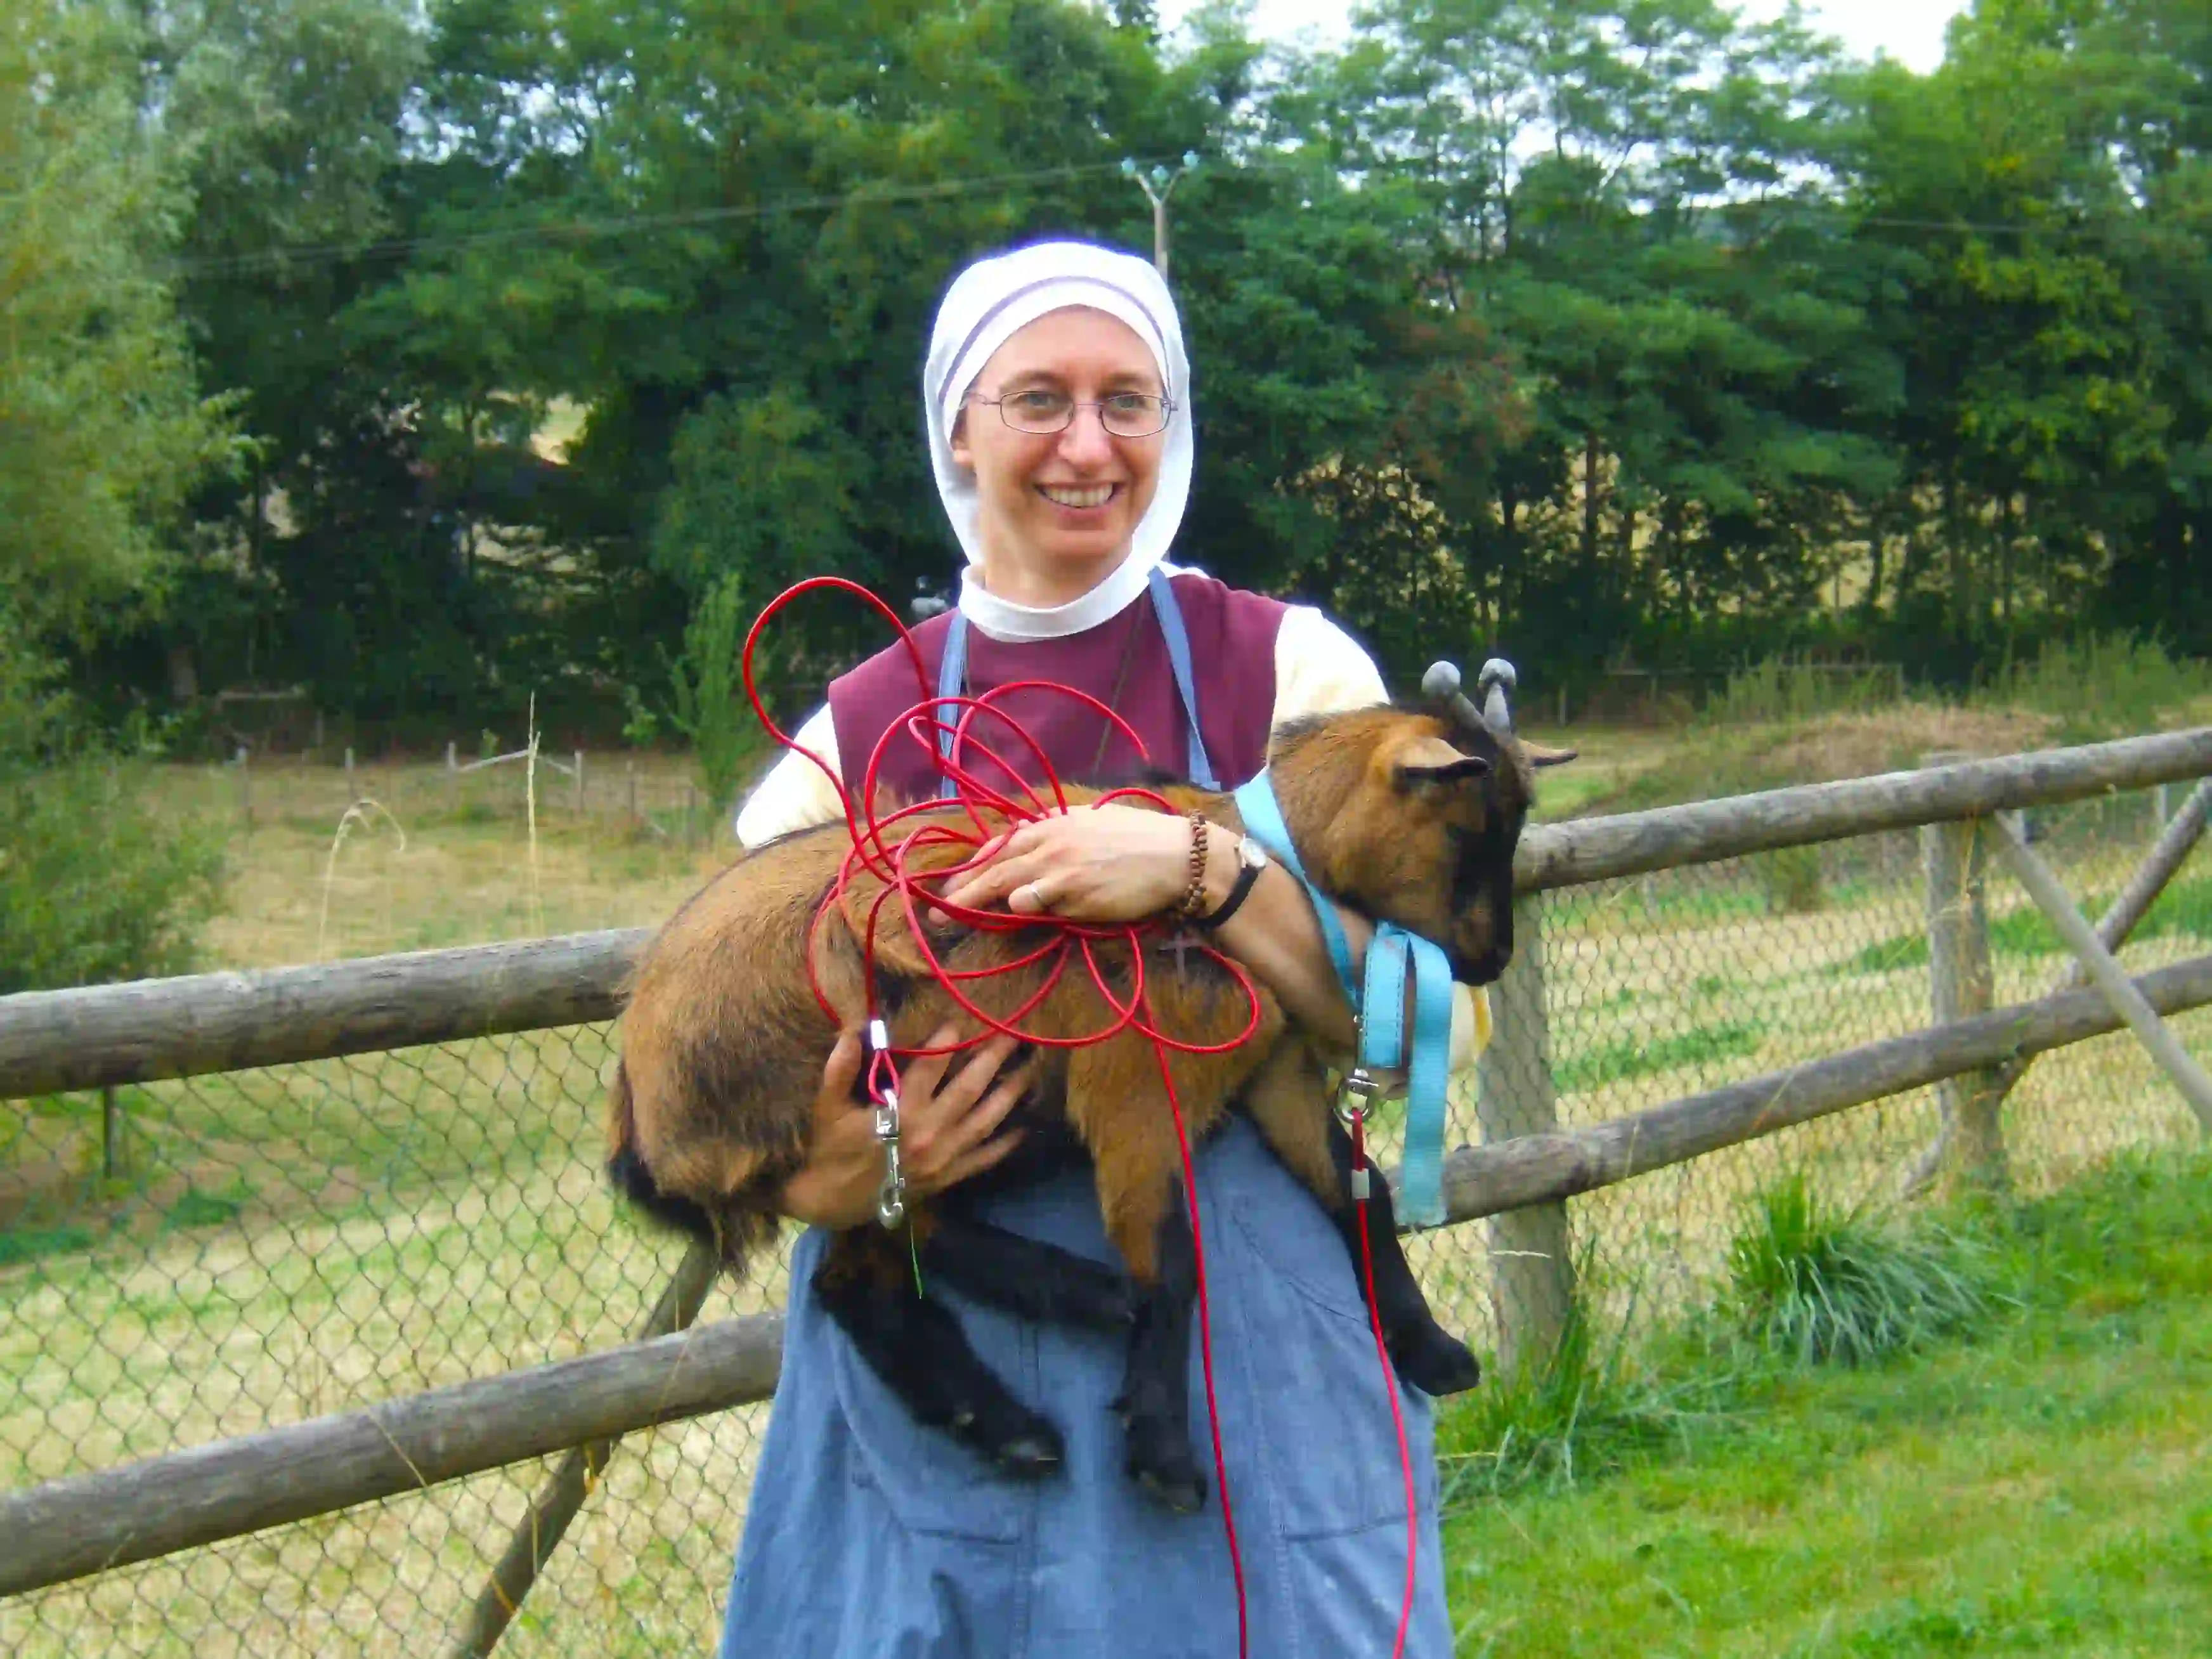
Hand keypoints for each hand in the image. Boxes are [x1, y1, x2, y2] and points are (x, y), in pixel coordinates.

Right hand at [778, 1024, 1032, 1228]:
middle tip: (1015, 1036)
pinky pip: (983, 1159)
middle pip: (968, 1089)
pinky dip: (1004, 1145)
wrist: (831, 1202)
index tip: (960, 1021)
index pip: (929, 1068)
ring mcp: (942, 1157)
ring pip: (984, 1121)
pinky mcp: (947, 1177)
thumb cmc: (830, 1149)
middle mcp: (928, 1132)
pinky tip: (1024, 1128)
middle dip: (993, 1060)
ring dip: (1009, 1095)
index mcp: (899, 1112)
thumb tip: (852, 1028)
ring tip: (1030, 1072)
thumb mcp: (828, 1106)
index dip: (946, 1043)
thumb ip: (841, 1067)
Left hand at [939, 802, 1198, 922]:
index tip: (959, 875)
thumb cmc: (1143, 842)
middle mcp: (1052, 840)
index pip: (1006, 841)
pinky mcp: (1072, 891)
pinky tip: (1005, 913)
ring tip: (950, 915)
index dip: (979, 860)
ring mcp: (1060, 866)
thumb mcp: (1098, 824)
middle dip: (965, 883)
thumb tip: (1042, 837)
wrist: (1177, 858)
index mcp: (1057, 824)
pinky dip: (1017, 906)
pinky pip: (1034, 899)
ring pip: (1006, 882)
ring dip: (975, 899)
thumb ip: (1067, 833)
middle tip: (939, 902)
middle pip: (997, 863)